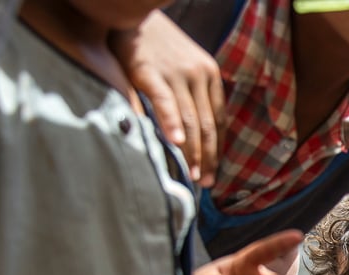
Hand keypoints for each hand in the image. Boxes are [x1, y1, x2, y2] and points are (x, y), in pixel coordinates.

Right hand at [111, 11, 225, 186]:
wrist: (130, 12)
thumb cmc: (155, 46)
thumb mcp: (182, 66)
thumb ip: (190, 95)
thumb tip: (192, 135)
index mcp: (210, 75)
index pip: (219, 120)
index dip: (218, 150)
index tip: (214, 173)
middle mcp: (198, 74)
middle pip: (207, 125)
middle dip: (208, 158)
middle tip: (205, 183)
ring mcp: (175, 72)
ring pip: (190, 120)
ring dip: (193, 152)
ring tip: (193, 176)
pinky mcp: (149, 70)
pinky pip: (164, 102)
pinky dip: (171, 124)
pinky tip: (176, 143)